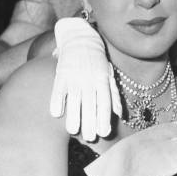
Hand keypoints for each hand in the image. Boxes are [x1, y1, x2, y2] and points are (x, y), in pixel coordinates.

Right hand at [50, 18, 120, 141]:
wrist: (80, 38)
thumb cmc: (97, 61)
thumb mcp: (109, 75)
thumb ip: (114, 94)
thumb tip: (120, 114)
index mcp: (103, 79)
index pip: (105, 101)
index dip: (104, 117)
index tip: (104, 133)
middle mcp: (90, 78)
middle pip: (90, 103)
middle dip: (90, 121)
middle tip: (90, 137)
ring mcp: (75, 76)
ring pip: (74, 99)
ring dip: (73, 116)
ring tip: (73, 131)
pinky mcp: (61, 73)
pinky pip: (58, 89)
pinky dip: (57, 101)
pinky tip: (56, 114)